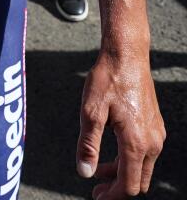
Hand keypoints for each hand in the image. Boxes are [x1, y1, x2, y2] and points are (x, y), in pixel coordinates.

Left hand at [77, 50, 164, 197]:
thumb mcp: (90, 112)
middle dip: (118, 188)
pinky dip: (129, 159)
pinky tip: (109, 151)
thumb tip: (85, 173)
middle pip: (138, 181)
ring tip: (98, 169)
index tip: (95, 196)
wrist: (127, 56)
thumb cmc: (106, 81)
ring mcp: (156, 134)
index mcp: (136, 142)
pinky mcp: (155, 126)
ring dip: (122, 173)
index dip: (112, 196)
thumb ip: (88, 146)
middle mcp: (152, 142)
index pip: (128, 184)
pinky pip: (145, 153)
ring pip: (142, 167)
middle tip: (95, 188)